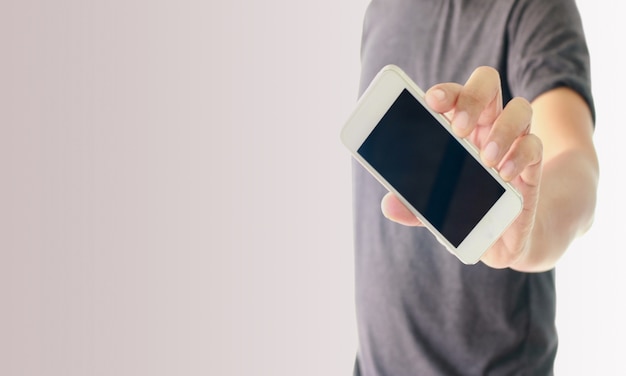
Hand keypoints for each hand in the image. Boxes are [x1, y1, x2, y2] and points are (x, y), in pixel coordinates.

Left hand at [381, 66, 542, 268]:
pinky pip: (535, 145)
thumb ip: (412, 205)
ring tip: (486, 159)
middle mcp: (487, 124)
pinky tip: (504, 175)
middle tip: (460, 130)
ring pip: (520, 109)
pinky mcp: (532, 165)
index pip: (454, 94)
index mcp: (458, 126)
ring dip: (503, 129)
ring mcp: (512, 142)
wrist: (500, 237)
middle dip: (474, 97)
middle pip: (488, 83)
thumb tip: (388, 206)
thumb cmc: (462, 207)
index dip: (445, 92)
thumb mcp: (433, 206)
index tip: (432, 102)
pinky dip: (520, 156)